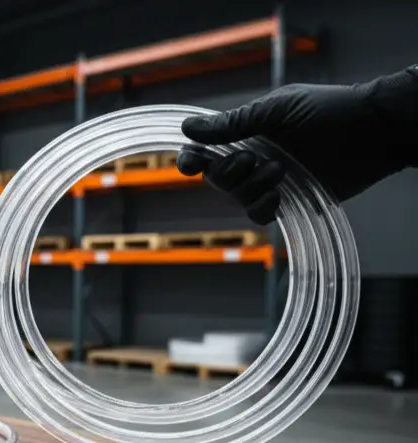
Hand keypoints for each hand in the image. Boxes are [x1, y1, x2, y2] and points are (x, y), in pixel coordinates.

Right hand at [176, 68, 417, 224]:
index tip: (189, 166)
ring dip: (252, 186)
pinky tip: (278, 195)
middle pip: (216, 178)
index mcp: (246, 134)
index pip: (205, 151)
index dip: (191, 160)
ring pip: (236, 197)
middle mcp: (253, 159)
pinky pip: (258, 215)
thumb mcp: (277, 110)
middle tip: (252, 158)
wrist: (372, 133)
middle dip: (228, 172)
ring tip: (280, 170)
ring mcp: (268, 181)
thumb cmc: (328, 111)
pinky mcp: (287, 201)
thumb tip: (188, 128)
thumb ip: (234, 123)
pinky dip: (262, 207)